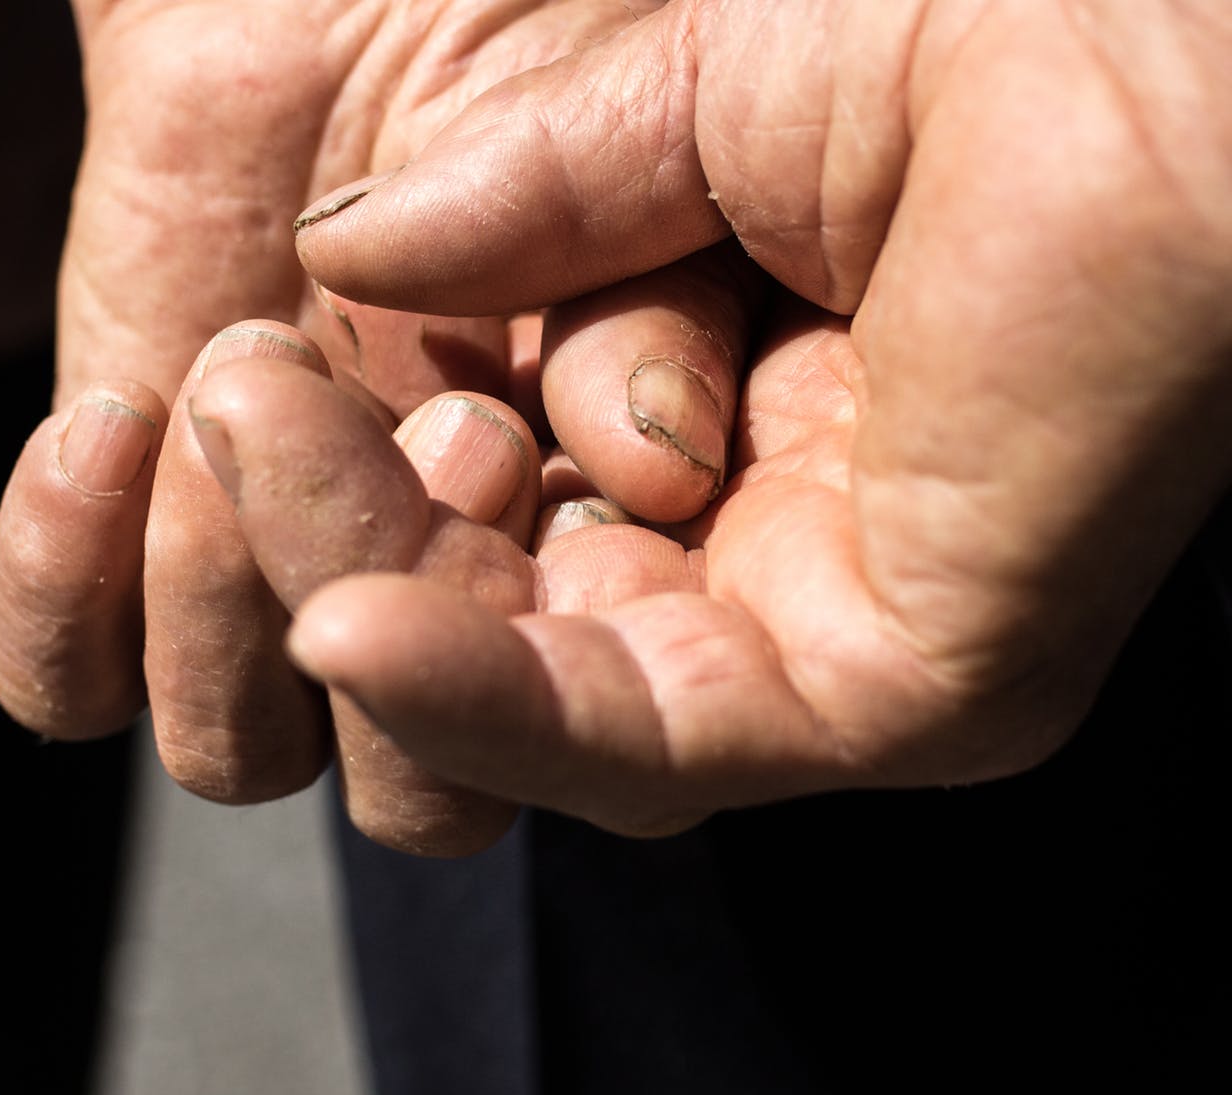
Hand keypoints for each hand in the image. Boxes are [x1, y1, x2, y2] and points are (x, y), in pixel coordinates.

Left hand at [0, 0, 740, 803]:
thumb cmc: (509, 53)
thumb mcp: (626, 161)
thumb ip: (655, 315)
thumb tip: (648, 462)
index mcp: (603, 572)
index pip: (598, 742)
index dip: (529, 661)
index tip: (491, 445)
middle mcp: (438, 624)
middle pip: (415, 797)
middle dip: (394, 599)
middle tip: (432, 399)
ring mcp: (272, 602)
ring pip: (235, 753)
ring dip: (222, 591)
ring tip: (247, 366)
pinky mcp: (120, 561)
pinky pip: (61, 679)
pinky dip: (60, 582)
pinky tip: (108, 426)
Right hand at [268, 0, 1231, 836]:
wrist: (1164, 18)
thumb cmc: (956, 25)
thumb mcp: (652, 108)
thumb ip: (497, 214)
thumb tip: (329, 260)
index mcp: (718, 432)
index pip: (470, 520)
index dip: (341, 470)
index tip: (238, 365)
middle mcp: (766, 557)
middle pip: (481, 629)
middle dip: (336, 528)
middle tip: (237, 396)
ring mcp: (825, 641)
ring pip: (537, 704)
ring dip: (374, 584)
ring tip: (261, 436)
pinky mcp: (889, 693)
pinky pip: (638, 740)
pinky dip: (474, 698)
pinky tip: (342, 624)